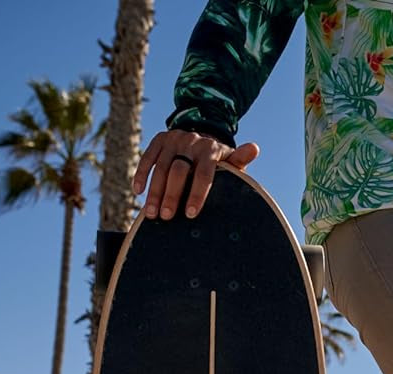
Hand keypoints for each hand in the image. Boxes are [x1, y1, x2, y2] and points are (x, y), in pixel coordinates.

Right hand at [133, 130, 260, 220]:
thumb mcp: (231, 162)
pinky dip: (141, 174)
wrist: (204, 138)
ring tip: (151, 214)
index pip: (203, 173)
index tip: (191, 214)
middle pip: (178, 170)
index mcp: (211, 149)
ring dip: (154, 191)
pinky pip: (148, 157)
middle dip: (172, 195)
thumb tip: (254, 148)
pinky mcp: (160, 138)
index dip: (197, 193)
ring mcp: (174, 138)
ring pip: (161, 166)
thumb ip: (239, 160)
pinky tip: (138, 192)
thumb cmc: (219, 161)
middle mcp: (192, 141)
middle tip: (167, 217)